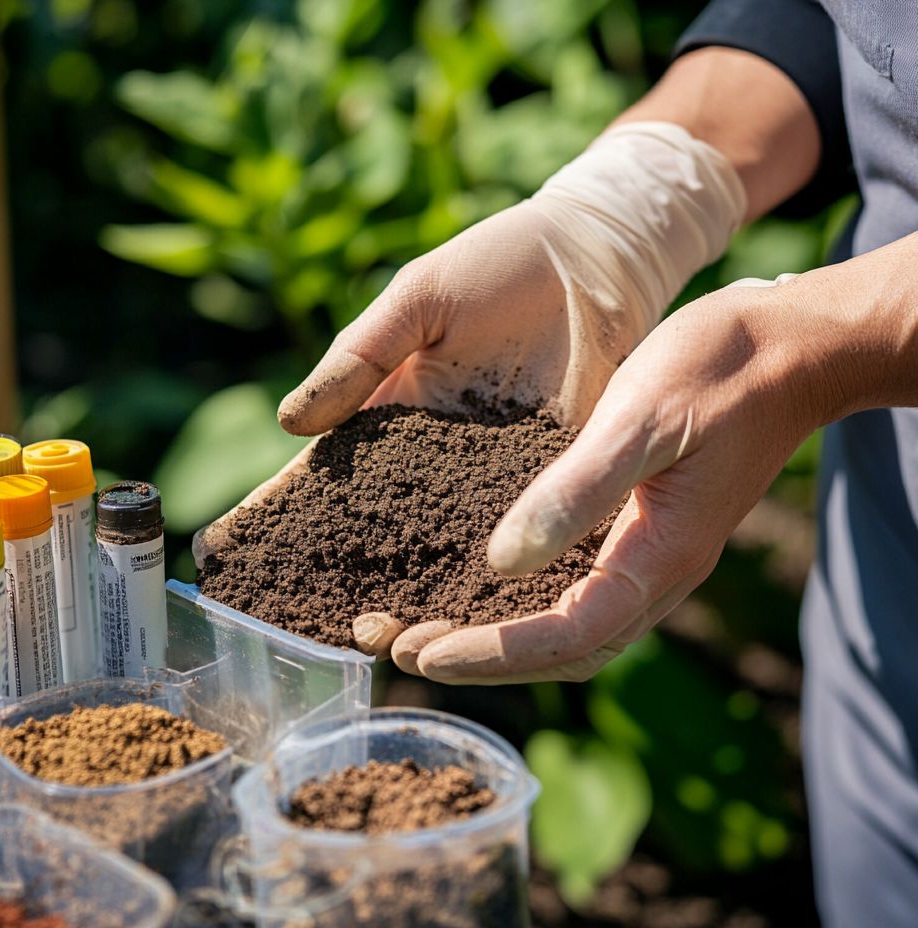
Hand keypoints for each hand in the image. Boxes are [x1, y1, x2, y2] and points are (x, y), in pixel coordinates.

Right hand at [195, 123, 745, 597]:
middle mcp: (434, 459)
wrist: (596, 257)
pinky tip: (470, 625)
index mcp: (391, 414)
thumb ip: (358, 359)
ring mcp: (492, 477)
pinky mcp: (553, 482)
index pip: (323, 472)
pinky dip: (496, 578)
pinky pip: (522, 537)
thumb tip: (288, 424)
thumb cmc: (495, 264)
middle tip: (282, 619)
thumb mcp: (415, 302)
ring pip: (442, 549)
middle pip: (374, 526)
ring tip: (368, 640)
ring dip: (407, 592)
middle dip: (329, 572)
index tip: (224, 551)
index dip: (277, 511)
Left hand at [403, 274, 835, 682]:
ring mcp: (649, 556)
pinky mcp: (638, 531)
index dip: (489, 653)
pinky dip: (519, 600)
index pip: (564, 637)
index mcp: (658, 557)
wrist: (790, 347)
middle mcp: (654, 573)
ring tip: (420, 628)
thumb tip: (501, 561)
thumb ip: (576, 493)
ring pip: (566, 626)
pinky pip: (575, 588)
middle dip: (480, 658)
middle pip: (561, 651)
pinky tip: (473, 580)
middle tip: (400, 648)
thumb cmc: (719, 370)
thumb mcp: (639, 421)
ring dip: (495, 637)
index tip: (420, 652)